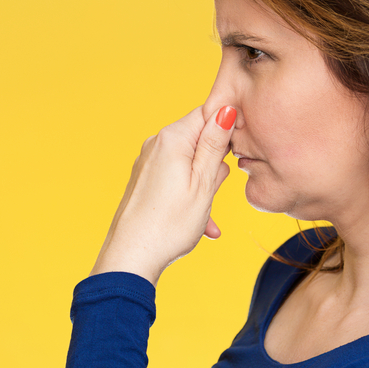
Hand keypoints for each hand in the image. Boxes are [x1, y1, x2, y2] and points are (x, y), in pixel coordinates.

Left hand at [89, 105, 236, 285]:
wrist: (130, 257)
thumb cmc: (169, 224)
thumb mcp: (203, 183)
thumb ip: (215, 144)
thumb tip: (226, 110)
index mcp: (172, 138)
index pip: (208, 113)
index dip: (228, 129)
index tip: (238, 151)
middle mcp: (155, 144)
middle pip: (199, 140)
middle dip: (214, 163)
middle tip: (216, 190)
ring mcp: (147, 162)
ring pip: (189, 164)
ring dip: (203, 186)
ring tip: (205, 216)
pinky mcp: (144, 180)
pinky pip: (175, 179)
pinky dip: (188, 196)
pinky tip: (199, 224)